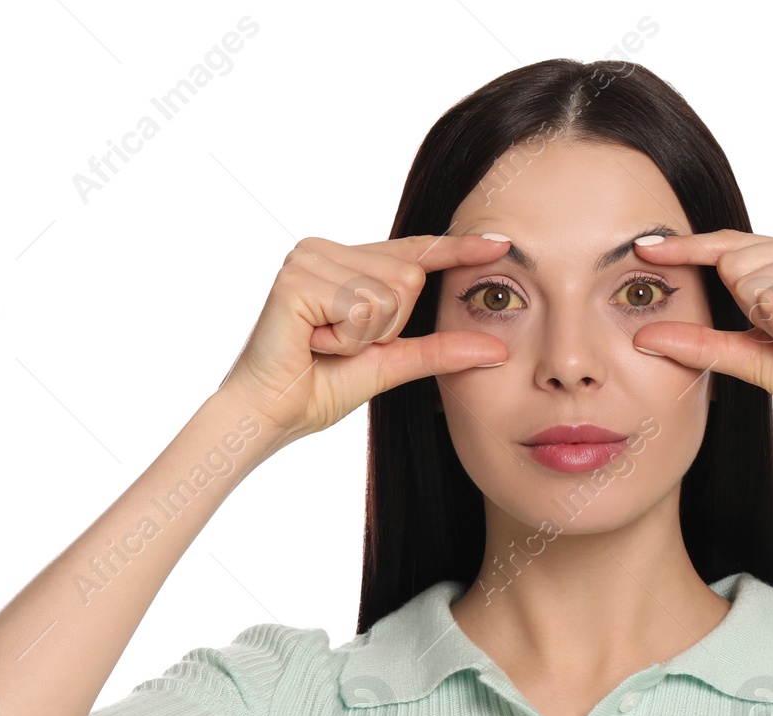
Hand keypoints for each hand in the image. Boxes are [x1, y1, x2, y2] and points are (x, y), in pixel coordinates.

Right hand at [217, 233, 510, 442]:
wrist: (270, 414)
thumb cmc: (319, 388)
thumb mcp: (391, 362)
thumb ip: (440, 350)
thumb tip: (498, 349)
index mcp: (345, 262)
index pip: (414, 250)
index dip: (457, 250)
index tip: (501, 244)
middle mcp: (325, 249)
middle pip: (409, 277)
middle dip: (386, 327)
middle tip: (339, 345)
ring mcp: (308, 257)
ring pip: (390, 292)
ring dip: (364, 336)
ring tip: (323, 344)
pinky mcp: (297, 277)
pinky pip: (361, 308)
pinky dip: (345, 339)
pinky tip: (311, 342)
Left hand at [627, 228, 772, 445]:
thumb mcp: (752, 356)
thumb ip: (701, 343)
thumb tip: (642, 337)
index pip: (732, 245)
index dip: (688, 248)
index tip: (644, 248)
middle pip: (731, 261)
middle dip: (752, 313)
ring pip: (744, 278)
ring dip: (770, 324)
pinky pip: (768, 297)